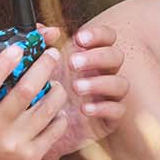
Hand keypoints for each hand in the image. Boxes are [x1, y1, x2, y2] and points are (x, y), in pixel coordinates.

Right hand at [0, 41, 67, 159]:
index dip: (2, 63)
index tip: (19, 48)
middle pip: (23, 90)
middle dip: (43, 66)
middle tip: (52, 54)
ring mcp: (12, 144)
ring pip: (46, 107)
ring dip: (57, 90)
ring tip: (57, 84)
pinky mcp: (30, 158)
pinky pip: (54, 128)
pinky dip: (60, 115)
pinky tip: (58, 111)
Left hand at [43, 21, 128, 159]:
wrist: (38, 130)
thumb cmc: (41, 94)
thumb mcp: (37, 69)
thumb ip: (38, 46)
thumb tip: (40, 29)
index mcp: (90, 57)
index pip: (107, 37)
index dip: (98, 34)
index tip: (78, 38)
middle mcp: (103, 74)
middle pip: (116, 57)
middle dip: (96, 57)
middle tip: (72, 62)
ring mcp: (108, 96)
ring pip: (121, 84)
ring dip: (100, 82)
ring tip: (76, 87)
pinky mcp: (108, 119)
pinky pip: (118, 110)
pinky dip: (104, 108)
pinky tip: (85, 109)